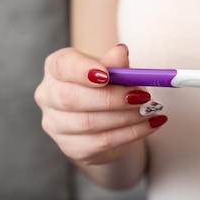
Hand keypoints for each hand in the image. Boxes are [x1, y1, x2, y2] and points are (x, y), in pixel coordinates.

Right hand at [34, 44, 166, 164]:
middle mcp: (48, 96)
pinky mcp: (71, 147)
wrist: (106, 122)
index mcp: (56, 68)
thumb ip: (115, 64)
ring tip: (151, 110)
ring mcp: (56, 125)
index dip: (82, 70)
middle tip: (141, 96)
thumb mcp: (114, 72)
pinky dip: (131, 133)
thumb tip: (120, 51)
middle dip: (111, 98)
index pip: (62, 65)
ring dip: (126, 117)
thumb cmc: (106, 88)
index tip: (107, 75)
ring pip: (88, 123)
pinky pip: (102, 142)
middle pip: (72, 98)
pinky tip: (150, 124)